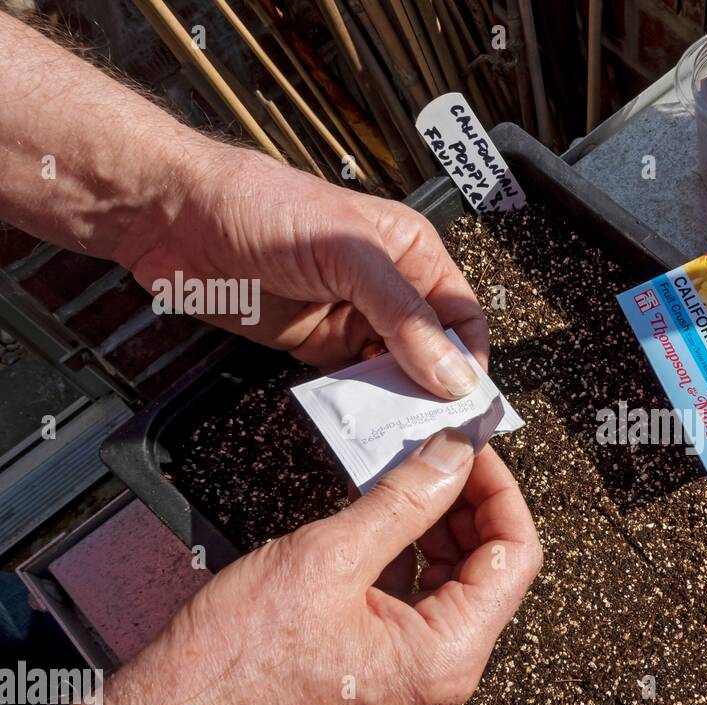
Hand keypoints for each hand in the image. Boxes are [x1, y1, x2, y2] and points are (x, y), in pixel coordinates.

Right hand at [0, 433, 540, 704]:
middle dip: (467, 501)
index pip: (517, 556)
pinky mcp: (376, 662)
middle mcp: (440, 671)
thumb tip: (452, 455)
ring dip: (434, 520)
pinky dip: (402, 547)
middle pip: (490, 566)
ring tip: (403, 470)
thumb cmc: (231, 671)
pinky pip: (411, 594)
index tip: (471, 445)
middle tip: (437, 448)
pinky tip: (376, 510)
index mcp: (446, 656)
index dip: (500, 490)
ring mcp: (409, 670)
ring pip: (451, 577)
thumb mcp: (327, 559)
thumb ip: (404, 501)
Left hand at [121, 145, 486, 398]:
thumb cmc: (263, 208)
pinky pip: (351, 385)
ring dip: (398, 403)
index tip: (468, 404)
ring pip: (395, 374)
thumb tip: (453, 374)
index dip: (470, 358)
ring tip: (402, 434)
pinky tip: (363, 425)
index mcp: (411, 253)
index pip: (461, 315)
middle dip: (436, 389)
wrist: (176, 219)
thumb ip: (403, 315)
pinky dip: (360, 407)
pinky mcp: (316, 346)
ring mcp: (352, 320)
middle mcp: (388, 289)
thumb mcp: (348, 255)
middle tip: (437, 430)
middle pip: (433, 351)